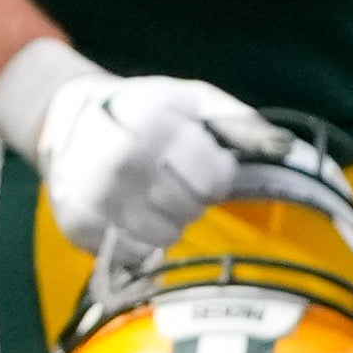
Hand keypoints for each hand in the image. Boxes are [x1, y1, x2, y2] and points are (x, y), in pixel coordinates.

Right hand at [14, 53, 286, 268]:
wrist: (69, 120)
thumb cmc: (144, 109)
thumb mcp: (191, 99)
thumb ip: (237, 120)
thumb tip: (283, 147)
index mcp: (153, 124)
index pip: (212, 179)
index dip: (218, 176)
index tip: (209, 167)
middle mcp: (120, 162)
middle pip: (189, 210)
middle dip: (193, 198)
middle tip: (176, 181)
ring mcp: (93, 197)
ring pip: (162, 237)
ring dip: (169, 222)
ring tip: (156, 197)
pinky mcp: (76, 225)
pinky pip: (130, 253)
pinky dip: (140, 240)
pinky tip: (133, 215)